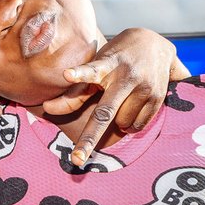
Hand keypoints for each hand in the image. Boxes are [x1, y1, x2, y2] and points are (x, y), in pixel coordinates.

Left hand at [42, 27, 181, 166]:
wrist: (155, 45)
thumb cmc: (115, 59)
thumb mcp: (96, 67)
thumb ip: (75, 91)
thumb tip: (46, 109)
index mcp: (106, 65)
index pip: (90, 71)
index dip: (79, 74)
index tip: (66, 74)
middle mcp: (124, 76)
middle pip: (105, 112)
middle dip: (89, 138)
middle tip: (76, 159)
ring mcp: (143, 88)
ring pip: (122, 123)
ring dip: (118, 121)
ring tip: (122, 99)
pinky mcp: (157, 97)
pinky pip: (137, 126)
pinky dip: (131, 124)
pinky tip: (133, 105)